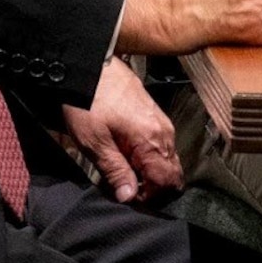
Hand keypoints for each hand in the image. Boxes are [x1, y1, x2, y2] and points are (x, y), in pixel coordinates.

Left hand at [60, 57, 182, 203]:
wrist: (91, 66)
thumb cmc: (90, 101)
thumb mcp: (95, 142)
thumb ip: (115, 171)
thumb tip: (129, 197)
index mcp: (152, 141)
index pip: (167, 182)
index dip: (149, 197)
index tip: (127, 196)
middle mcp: (164, 132)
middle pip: (172, 172)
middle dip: (152, 186)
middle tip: (125, 187)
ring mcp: (161, 122)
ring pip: (167, 159)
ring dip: (149, 171)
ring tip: (122, 170)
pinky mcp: (155, 115)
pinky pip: (161, 145)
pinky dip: (148, 156)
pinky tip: (126, 154)